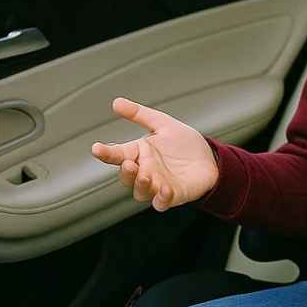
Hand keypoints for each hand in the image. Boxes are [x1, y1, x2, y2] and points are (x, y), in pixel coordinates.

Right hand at [90, 97, 217, 210]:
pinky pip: (161, 203)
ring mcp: (158, 185)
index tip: (96, 148)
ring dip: (141, 185)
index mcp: (139, 154)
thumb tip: (116, 102)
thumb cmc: (185, 144)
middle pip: (127, 177)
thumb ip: (140, 115)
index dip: (106, 152)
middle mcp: (145, 171)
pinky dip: (161, 199)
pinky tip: (165, 189)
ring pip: (140, 192)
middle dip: (125, 173)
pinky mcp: (173, 196)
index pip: (117, 154)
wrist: (211, 159)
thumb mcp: (163, 124)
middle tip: (129, 164)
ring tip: (146, 176)